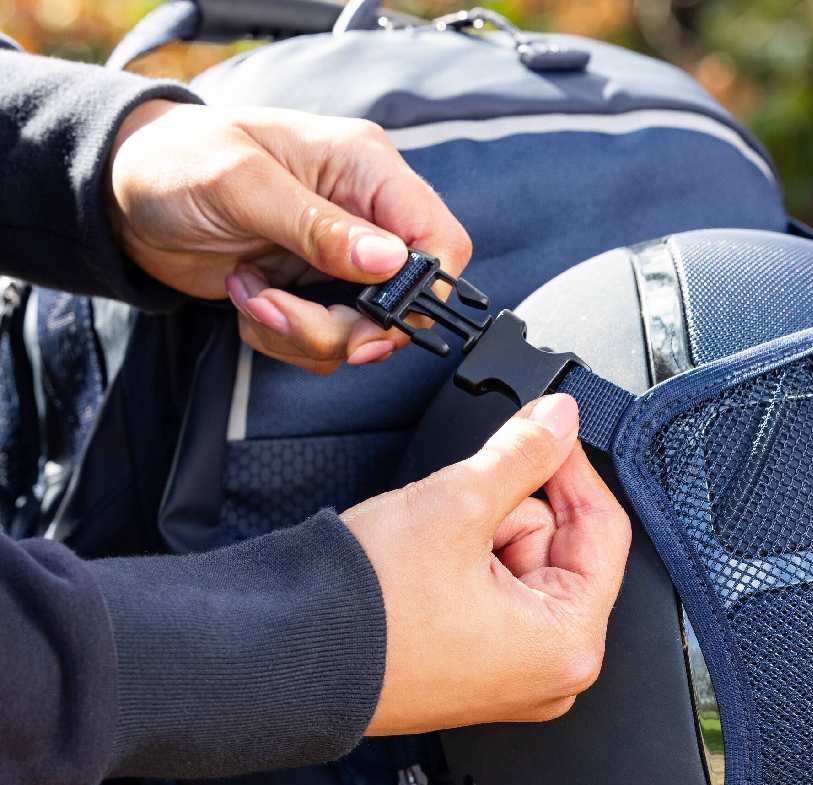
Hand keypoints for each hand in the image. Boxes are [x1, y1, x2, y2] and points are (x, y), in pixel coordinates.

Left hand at [106, 100, 470, 372]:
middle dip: (343, 327)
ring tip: (250, 293)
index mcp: (364, 169)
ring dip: (301, 334)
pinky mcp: (311, 294)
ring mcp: (337, 260)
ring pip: (360, 335)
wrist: (125, 198)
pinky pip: (322, 346)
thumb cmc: (177, 163)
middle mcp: (361, 216)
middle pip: (402, 305)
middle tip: (284, 312)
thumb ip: (318, 226)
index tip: (374, 320)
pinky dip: (280, 338)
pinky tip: (247, 294)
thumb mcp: (244, 186)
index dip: (424, 292)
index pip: (439, 239)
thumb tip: (388, 261)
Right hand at [343, 394, 631, 735]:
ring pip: (523, 566)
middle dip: (510, 513)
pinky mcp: (475, 671)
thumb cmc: (362, 615)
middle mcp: (550, 675)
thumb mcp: (456, 504)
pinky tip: (426, 571)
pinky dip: (464, 566)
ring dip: (480, 538)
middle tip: (460, 513)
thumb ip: (523, 453)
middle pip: (561, 548)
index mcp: (568, 646)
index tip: (546, 427)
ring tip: (430, 553)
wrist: (284, 658)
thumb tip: (559, 421)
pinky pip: (494, 596)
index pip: (604, 529)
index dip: (570, 466)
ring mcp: (511, 678)